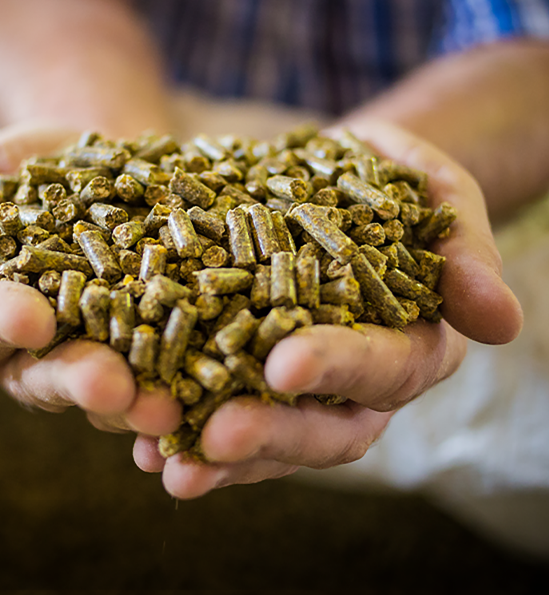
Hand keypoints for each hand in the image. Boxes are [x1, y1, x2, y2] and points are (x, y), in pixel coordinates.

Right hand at [0, 125, 180, 435]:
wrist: (106, 157)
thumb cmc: (30, 166)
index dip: (4, 323)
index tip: (32, 317)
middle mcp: (40, 351)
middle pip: (51, 377)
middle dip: (79, 380)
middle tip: (108, 385)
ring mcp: (102, 353)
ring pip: (115, 391)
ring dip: (139, 402)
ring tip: (166, 405)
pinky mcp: (157, 345)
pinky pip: (170, 372)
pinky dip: (188, 384)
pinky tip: (210, 392)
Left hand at [133, 123, 522, 498]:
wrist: (334, 176)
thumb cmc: (392, 179)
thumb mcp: (435, 191)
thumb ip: (464, 249)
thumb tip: (501, 321)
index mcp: (412, 343)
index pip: (383, 365)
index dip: (338, 368)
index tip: (285, 364)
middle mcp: (356, 383)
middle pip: (322, 425)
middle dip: (270, 432)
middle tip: (214, 436)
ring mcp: (299, 387)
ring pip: (266, 433)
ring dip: (216, 453)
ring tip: (161, 461)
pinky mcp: (245, 372)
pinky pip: (217, 408)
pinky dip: (182, 425)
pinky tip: (136, 440)